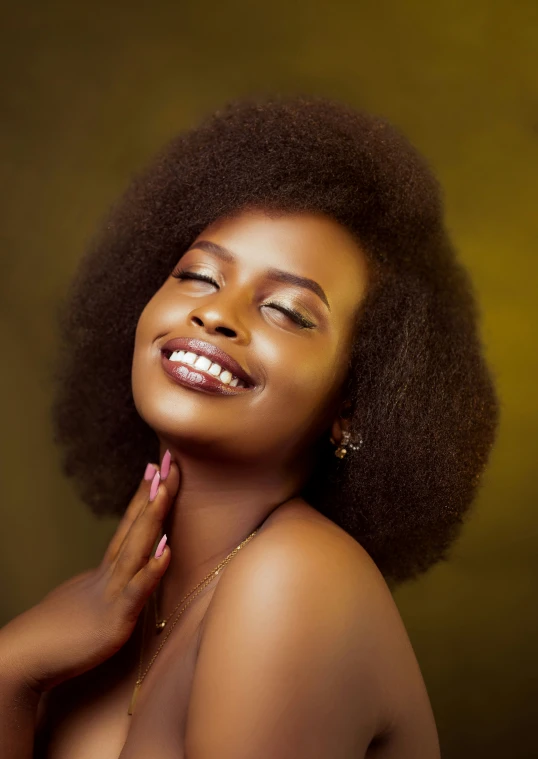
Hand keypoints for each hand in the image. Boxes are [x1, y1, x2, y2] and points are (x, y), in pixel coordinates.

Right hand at [0, 452, 178, 692]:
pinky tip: (166, 550)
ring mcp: (111, 595)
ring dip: (152, 517)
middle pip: (136, 528)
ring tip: (165, 488)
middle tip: (168, 461)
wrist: (23, 660)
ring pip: (136, 549)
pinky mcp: (114, 621)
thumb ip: (105, 588)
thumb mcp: (86, 604)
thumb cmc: (55, 637)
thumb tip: (123, 579)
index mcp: (105, 572)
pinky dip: (151, 570)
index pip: (129, 527)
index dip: (144, 498)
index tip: (156, 468)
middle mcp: (109, 576)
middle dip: (155, 494)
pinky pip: (136, 592)